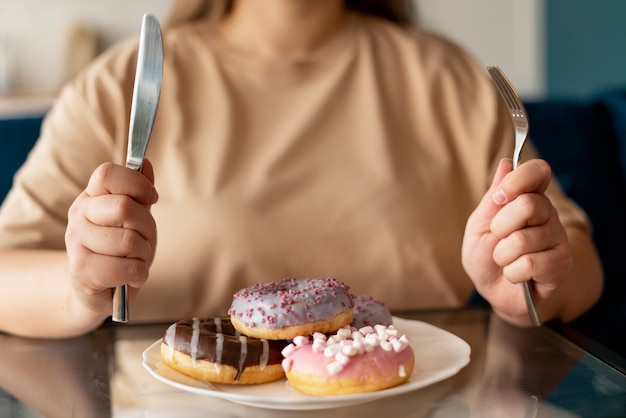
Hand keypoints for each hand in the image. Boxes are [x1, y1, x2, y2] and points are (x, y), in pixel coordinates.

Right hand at [65, 160, 157, 315]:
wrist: (101, 291)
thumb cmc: (121, 250)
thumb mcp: (136, 218)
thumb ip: (140, 192)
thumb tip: (144, 162)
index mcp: (91, 197)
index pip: (108, 174)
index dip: (137, 185)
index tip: (150, 199)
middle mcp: (78, 216)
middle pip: (124, 207)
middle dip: (146, 227)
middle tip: (142, 240)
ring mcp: (77, 244)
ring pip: (128, 240)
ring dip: (143, 254)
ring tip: (134, 260)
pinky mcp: (82, 272)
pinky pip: (127, 268)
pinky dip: (139, 274)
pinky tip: (131, 276)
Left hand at [462, 159, 572, 322]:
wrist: (493, 290)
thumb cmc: (486, 255)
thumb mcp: (479, 224)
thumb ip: (493, 197)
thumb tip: (506, 163)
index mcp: (528, 198)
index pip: (539, 171)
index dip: (519, 179)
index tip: (499, 197)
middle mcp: (548, 215)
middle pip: (529, 205)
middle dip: (500, 226)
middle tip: (498, 238)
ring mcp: (558, 239)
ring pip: (524, 240)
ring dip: (502, 256)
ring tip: (506, 260)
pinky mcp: (561, 264)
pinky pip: (529, 264)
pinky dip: (512, 273)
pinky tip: (517, 274)